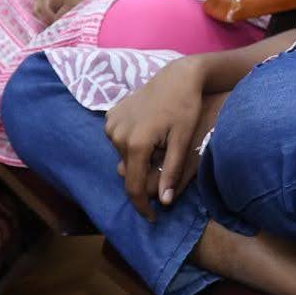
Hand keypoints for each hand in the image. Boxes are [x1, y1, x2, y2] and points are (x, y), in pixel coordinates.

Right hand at [104, 58, 205, 216]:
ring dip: (138, 158)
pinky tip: (149, 131)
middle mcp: (117, 135)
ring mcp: (111, 124)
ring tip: (160, 143)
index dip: (142, 206)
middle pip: (128, 171)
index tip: (153, 218)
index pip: (133, 187)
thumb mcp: (183, 141)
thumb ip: (172, 172)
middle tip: (165, 164)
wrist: (176, 77)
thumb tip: (164, 202)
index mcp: (136, 144)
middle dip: (144, 175)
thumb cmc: (185, 107)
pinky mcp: (110, 116)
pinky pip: (118, 140)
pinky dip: (131, 143)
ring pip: (123, 156)